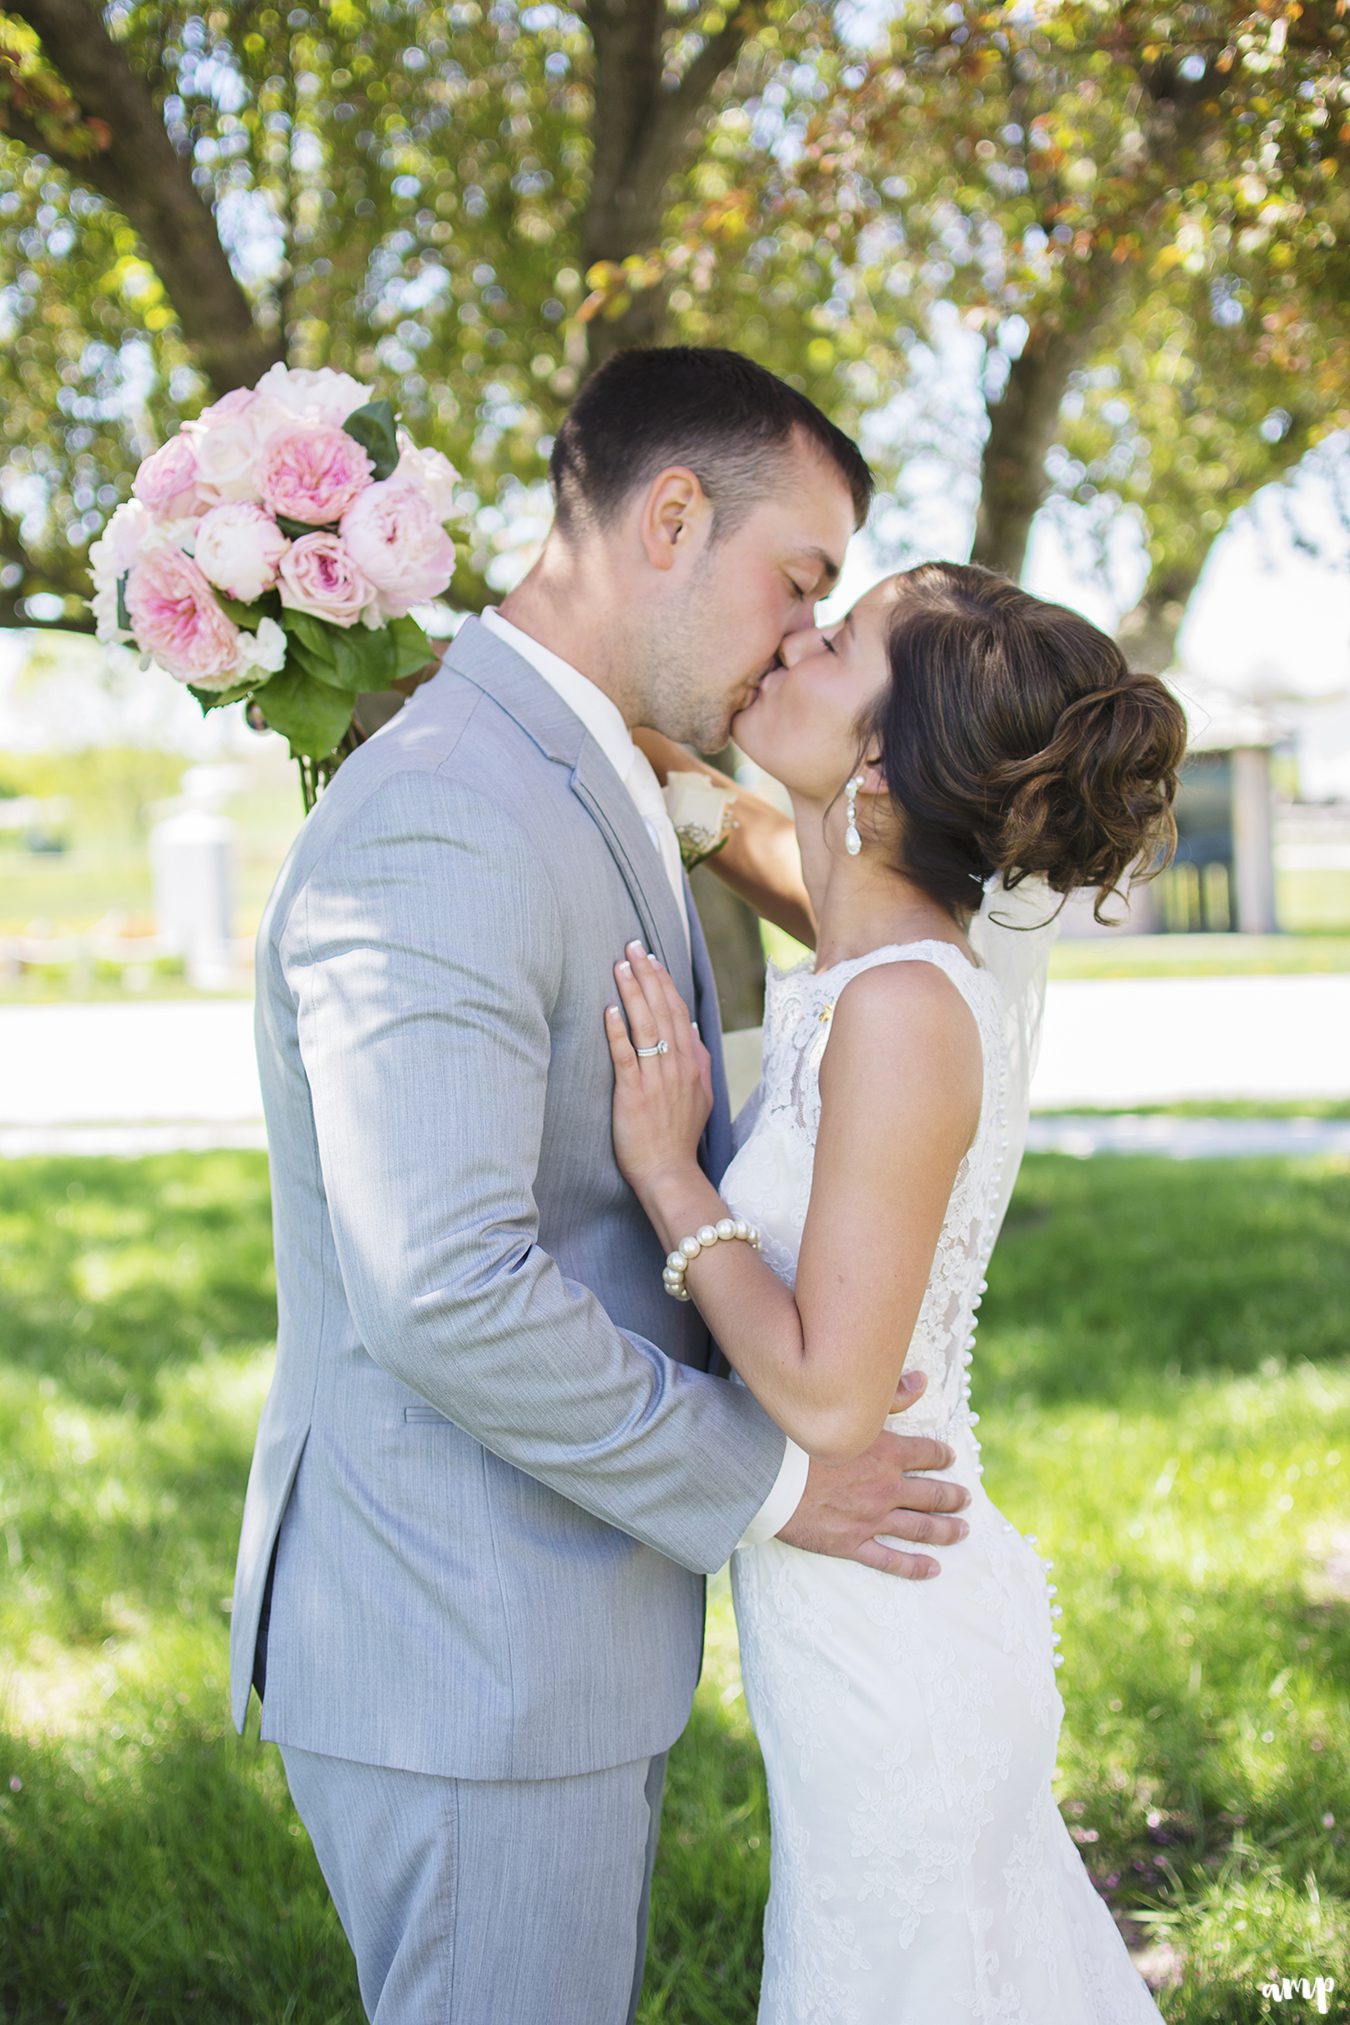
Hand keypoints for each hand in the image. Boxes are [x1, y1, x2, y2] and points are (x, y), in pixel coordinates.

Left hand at [606, 940, 713, 1196]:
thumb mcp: (700, 1095)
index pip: (677, 1011)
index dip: (663, 981)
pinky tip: (609, 1009)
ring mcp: (656, 1078)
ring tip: (619, 966)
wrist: (670, 1172)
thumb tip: (689, 1029)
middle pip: (661, 1009)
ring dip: (632, 992)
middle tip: (631, 947)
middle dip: (646, 974)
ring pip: (645, 1025)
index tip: (650, 958)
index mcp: (692, 1062)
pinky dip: (618, 1031)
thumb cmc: (679, 1136)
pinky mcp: (634, 1093)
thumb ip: (697, 1060)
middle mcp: (677, 1064)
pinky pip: (626, 1055)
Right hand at [776, 1372, 971, 1578]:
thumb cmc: (798, 1437)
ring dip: (945, 1530)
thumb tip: (922, 1380)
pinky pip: (890, 1560)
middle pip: (931, 1494)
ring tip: (962, 1531)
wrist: (766, 1477)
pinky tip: (932, 1569)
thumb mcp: (846, 1409)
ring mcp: (871, 1518)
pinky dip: (914, 1566)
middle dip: (952, 1496)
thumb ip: (889, 1396)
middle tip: (966, 1499)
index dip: (941, 1455)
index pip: (926, 1453)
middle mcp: (886, 1487)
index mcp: (886, 1452)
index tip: (950, 1457)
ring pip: (920, 1528)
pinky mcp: (852, 1543)